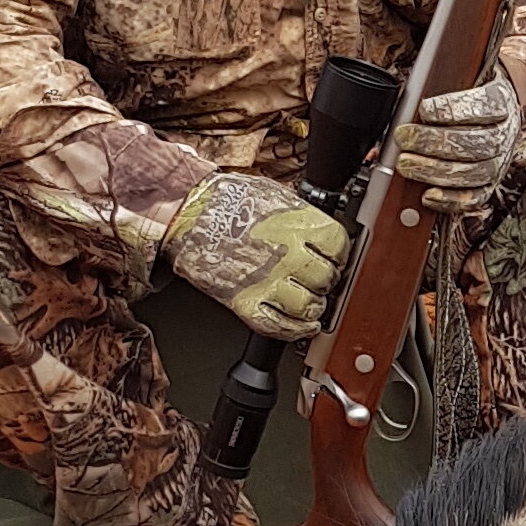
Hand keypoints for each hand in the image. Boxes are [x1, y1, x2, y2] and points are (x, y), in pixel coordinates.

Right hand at [168, 179, 351, 339]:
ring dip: (313, 307)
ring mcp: (267, 281)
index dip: (339, 255)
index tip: (334, 258)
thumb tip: (319, 230)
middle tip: (318, 279)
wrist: (187, 213)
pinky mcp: (245, 302)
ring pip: (309, 306)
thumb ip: (302, 216)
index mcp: (297, 224)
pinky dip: (295, 331)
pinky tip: (301, 326)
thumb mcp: (276, 194)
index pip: (338, 246)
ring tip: (309, 301)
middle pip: (327, 279)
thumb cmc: (225, 200)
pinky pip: (279, 327)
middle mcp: (287, 254)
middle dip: (326, 281)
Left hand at [392, 75, 521, 211]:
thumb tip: (408, 105)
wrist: (493, 112)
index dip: (453, 110)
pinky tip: (427, 195)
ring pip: (475, 172)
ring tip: (406, 163)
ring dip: (436, 170)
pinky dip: (450, 199)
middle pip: (477, 142)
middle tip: (404, 138)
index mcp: (502, 101)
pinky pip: (475, 198)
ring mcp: (501, 161)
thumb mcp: (461, 81)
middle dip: (435, 141)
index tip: (425, 109)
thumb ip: (439, 88)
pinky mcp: (491, 183)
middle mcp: (506, 132)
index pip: (484, 106)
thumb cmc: (469, 95)